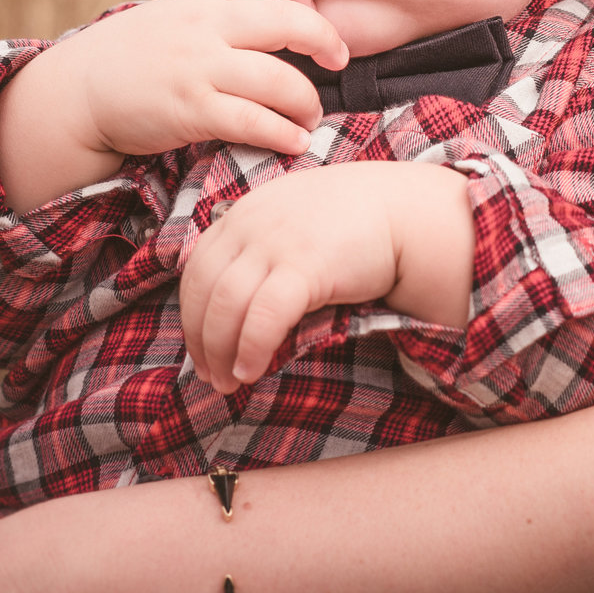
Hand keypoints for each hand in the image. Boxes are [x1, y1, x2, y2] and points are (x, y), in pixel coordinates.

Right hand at [0, 0, 349, 214]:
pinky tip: (293, 142)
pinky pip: (251, 121)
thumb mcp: (174, 20)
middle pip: (285, 20)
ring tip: (311, 117)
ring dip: (307, 102)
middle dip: (323, 38)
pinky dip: (281, 133)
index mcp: (204, 0)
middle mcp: (205, 27)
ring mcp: (198, 67)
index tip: (308, 8)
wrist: (76, 92)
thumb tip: (271, 27)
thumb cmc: (134, 59)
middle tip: (339, 59)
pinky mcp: (189, 109)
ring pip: (276, 79)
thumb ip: (217, 18)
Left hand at [181, 162, 475, 391]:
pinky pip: (264, 315)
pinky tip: (251, 370)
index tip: (200, 350)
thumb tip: (231, 303)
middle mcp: (251, 223)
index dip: (191, 316)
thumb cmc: (352, 223)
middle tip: (211, 377)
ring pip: (226, 306)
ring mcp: (276, 243)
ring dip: (220, 351)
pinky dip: (251, 347)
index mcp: (244, 213)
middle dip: (201, 342)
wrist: (402, 210)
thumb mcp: (291, 221)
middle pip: (204, 292)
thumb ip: (259, 246)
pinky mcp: (305, 265)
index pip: (197, 270)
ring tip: (229, 382)